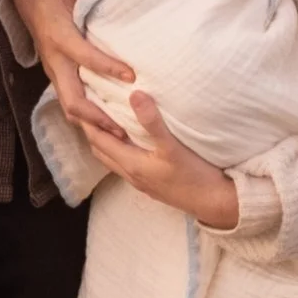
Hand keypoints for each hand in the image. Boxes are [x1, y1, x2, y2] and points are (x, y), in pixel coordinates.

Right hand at [9, 0, 134, 129]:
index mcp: (59, 37)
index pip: (83, 57)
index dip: (106, 67)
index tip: (132, 76)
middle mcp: (55, 60)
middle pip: (72, 99)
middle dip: (97, 116)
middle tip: (124, 129)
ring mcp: (55, 72)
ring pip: (70, 107)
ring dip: (93, 124)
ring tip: (121, 136)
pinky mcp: (59, 77)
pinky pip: (72, 103)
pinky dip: (89, 119)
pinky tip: (110, 127)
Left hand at [72, 92, 241, 228]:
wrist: (214, 203)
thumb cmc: (194, 175)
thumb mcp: (172, 147)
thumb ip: (152, 122)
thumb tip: (134, 94)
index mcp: (130, 164)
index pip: (98, 140)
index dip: (88, 121)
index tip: (82, 100)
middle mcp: (130, 175)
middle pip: (100, 150)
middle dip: (92, 130)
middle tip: (89, 107)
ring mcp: (140, 181)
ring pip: (112, 158)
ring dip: (105, 140)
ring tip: (106, 120)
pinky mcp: (150, 184)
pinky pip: (125, 163)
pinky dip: (119, 149)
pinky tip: (130, 139)